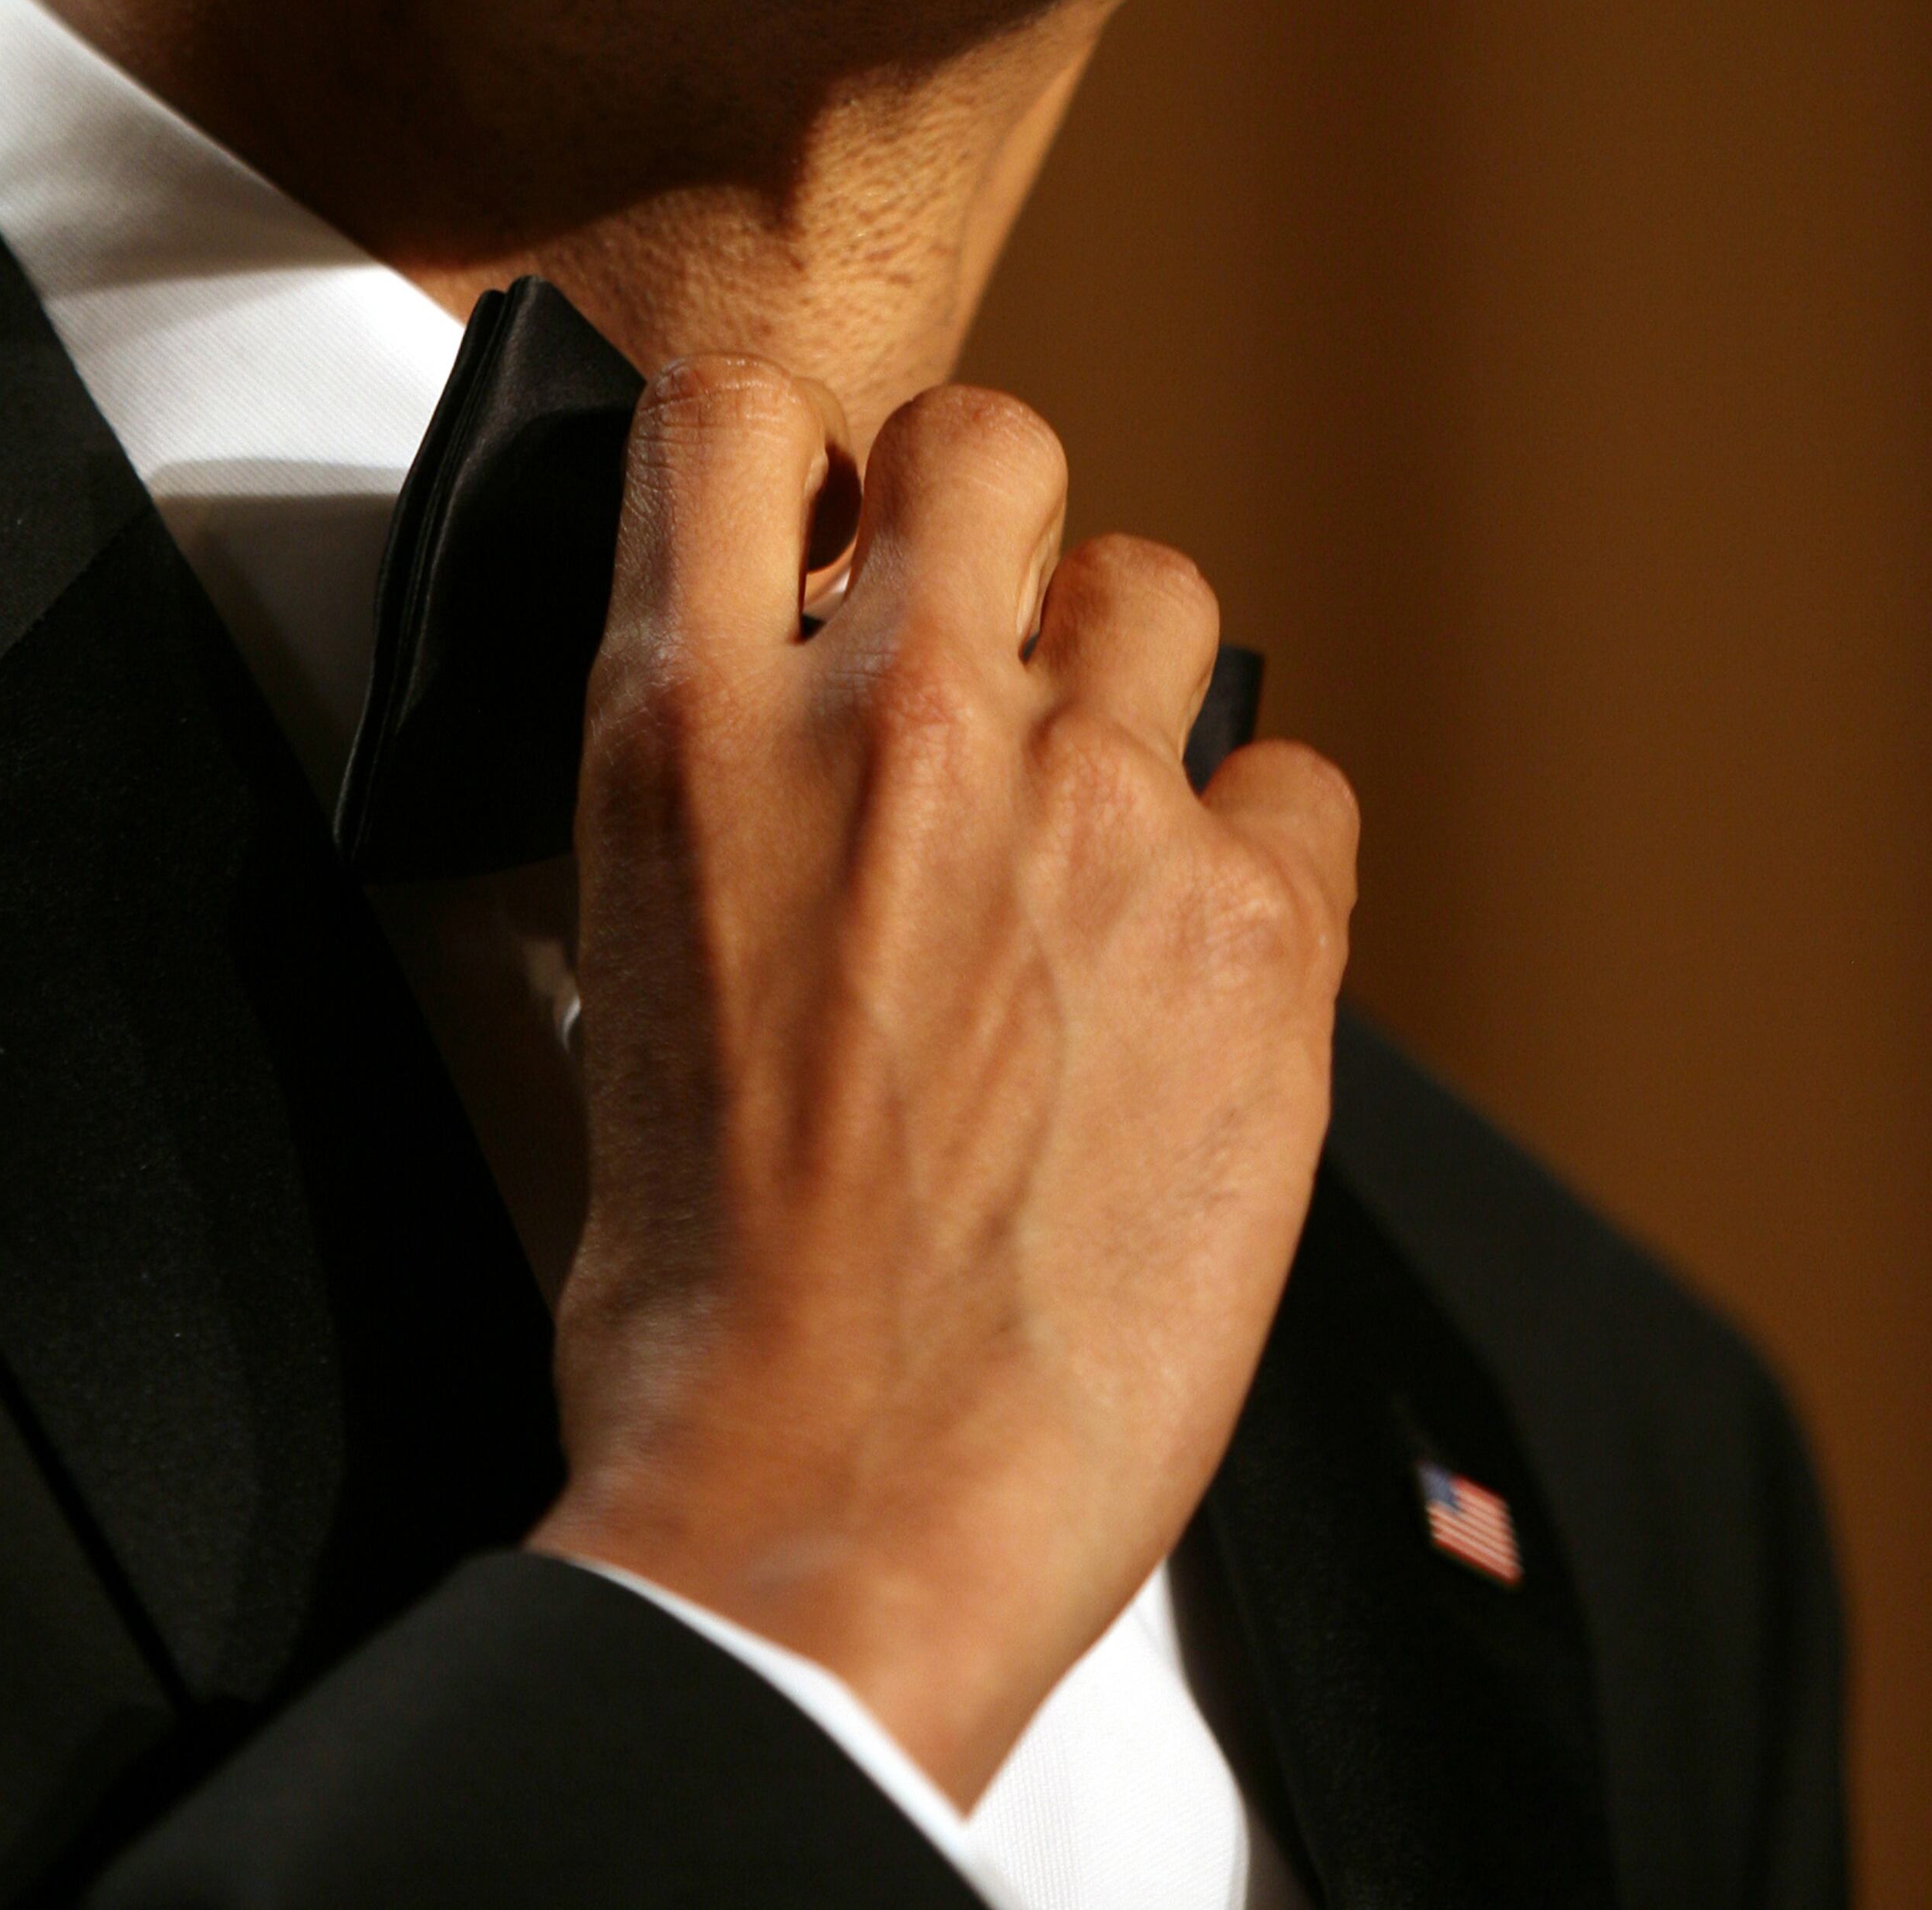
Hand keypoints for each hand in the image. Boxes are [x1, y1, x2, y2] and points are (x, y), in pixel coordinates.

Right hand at [533, 359, 1358, 1808]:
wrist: (826, 1515)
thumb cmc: (704, 1304)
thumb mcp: (628, 969)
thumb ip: (723, 795)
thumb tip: (794, 728)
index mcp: (694, 730)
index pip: (733, 416)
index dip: (802, 455)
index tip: (833, 520)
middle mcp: (900, 722)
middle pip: (992, 439)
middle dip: (990, 522)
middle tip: (990, 645)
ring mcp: (1091, 813)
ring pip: (1161, 587)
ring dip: (1131, 682)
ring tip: (1102, 828)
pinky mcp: (1259, 935)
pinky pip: (1303, 786)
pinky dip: (1263, 856)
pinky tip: (1205, 962)